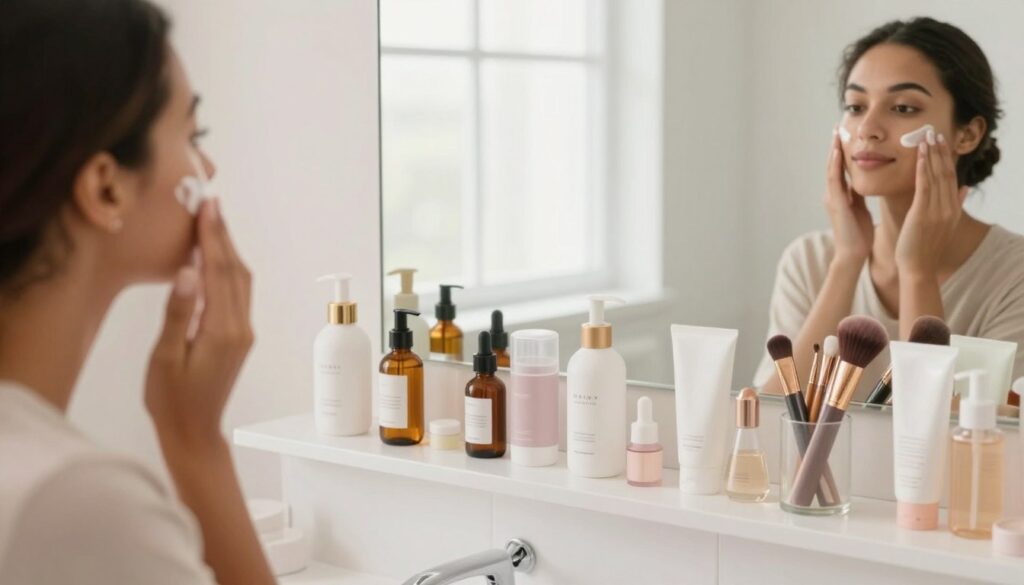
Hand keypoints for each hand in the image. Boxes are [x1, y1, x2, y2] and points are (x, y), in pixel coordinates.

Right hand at [145, 198, 253, 448]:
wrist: (194, 431)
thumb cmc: (171, 400)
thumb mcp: (166, 358)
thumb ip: (178, 314)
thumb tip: (188, 273)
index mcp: (222, 330)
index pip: (219, 272)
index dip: (213, 236)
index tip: (207, 206)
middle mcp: (240, 327)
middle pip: (234, 270)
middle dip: (222, 235)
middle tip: (210, 203)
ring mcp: (243, 332)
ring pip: (240, 281)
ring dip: (227, 250)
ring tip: (212, 221)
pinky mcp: (239, 337)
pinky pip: (238, 294)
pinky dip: (228, 269)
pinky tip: (214, 259)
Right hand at [824, 128, 873, 267]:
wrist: (853, 254)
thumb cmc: (859, 236)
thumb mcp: (860, 210)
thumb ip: (859, 196)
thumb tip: (863, 183)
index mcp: (840, 196)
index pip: (840, 169)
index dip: (842, 153)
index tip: (845, 136)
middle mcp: (832, 194)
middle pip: (833, 165)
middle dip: (836, 146)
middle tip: (838, 127)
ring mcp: (832, 197)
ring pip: (832, 168)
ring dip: (834, 150)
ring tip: (837, 133)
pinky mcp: (836, 202)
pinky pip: (835, 178)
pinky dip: (836, 163)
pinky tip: (839, 151)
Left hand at [895, 130, 968, 277]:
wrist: (918, 269)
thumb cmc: (924, 249)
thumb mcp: (944, 225)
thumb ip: (955, 205)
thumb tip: (963, 189)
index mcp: (953, 209)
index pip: (951, 178)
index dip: (947, 158)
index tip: (942, 142)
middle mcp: (948, 207)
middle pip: (946, 173)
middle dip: (940, 151)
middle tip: (935, 132)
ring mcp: (938, 210)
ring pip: (936, 176)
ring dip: (931, 154)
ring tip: (926, 136)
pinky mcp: (923, 214)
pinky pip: (924, 186)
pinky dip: (923, 168)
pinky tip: (920, 154)